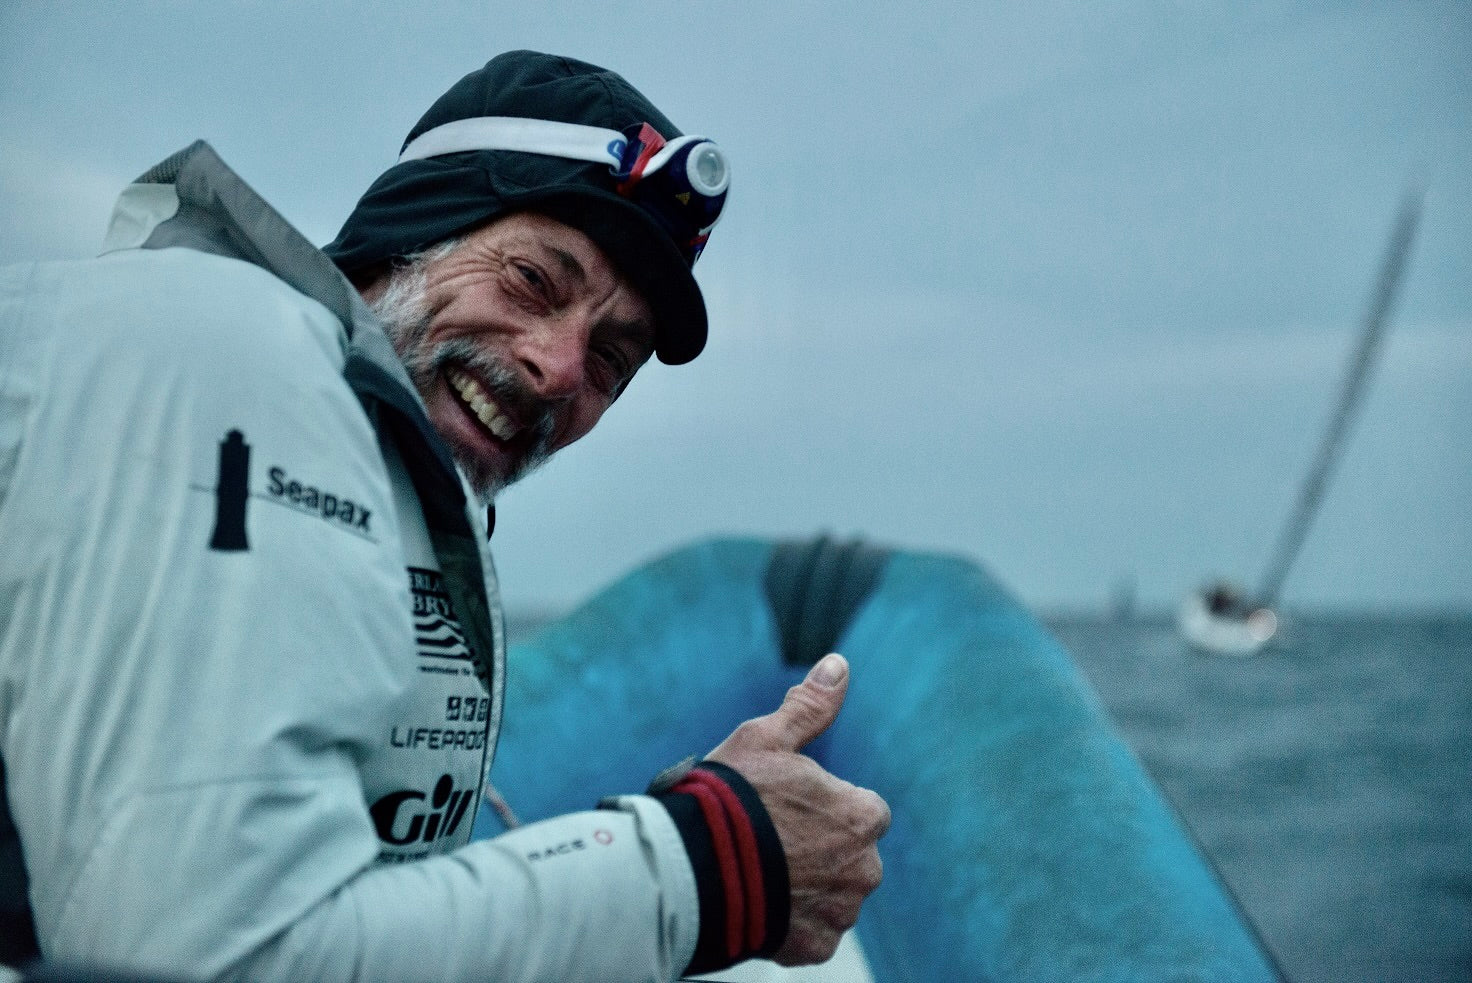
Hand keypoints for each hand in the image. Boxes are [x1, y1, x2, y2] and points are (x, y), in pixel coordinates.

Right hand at [706, 653, 889, 965]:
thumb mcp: (767, 739)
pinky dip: (789, 920)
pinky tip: (758, 899)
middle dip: (818, 849)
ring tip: (759, 870)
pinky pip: (810, 932)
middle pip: (848, 855)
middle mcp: (864, 868)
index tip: (787, 807)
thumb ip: (810, 707)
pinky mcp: (813, 947)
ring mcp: (839, 912)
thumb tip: (839, 664)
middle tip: (769, 840)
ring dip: (805, 886)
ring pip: (831, 895)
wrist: (693, 868)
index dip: (823, 806)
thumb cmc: (731, 796)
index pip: (861, 809)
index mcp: (863, 815)